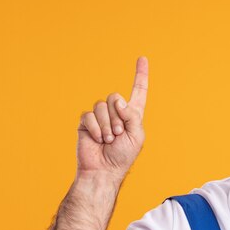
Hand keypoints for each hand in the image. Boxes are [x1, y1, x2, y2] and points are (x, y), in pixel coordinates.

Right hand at [76, 56, 148, 180]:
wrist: (104, 170)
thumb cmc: (123, 156)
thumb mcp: (136, 135)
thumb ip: (132, 115)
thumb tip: (118, 100)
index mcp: (132, 114)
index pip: (138, 91)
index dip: (140, 75)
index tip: (142, 58)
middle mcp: (116, 112)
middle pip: (115, 97)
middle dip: (117, 117)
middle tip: (118, 135)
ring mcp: (100, 117)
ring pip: (101, 106)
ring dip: (107, 125)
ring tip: (109, 140)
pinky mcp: (86, 123)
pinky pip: (89, 116)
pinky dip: (96, 128)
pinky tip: (98, 140)